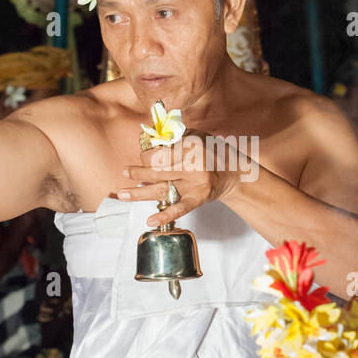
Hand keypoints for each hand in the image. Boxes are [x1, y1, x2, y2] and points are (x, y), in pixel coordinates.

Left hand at [118, 136, 239, 226]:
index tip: (143, 157)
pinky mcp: (198, 199)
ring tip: (123, 194)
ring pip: (162, 189)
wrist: (234, 172)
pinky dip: (164, 216)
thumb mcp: (196, 136)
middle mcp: (193, 166)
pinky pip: (180, 209)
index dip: (146, 156)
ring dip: (139, 193)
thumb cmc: (212, 152)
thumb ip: (174, 137)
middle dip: (138, 172)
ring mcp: (195, 184)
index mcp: (191, 147)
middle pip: (157, 171)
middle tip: (125, 172)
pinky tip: (150, 221)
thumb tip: (149, 144)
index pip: (160, 153)